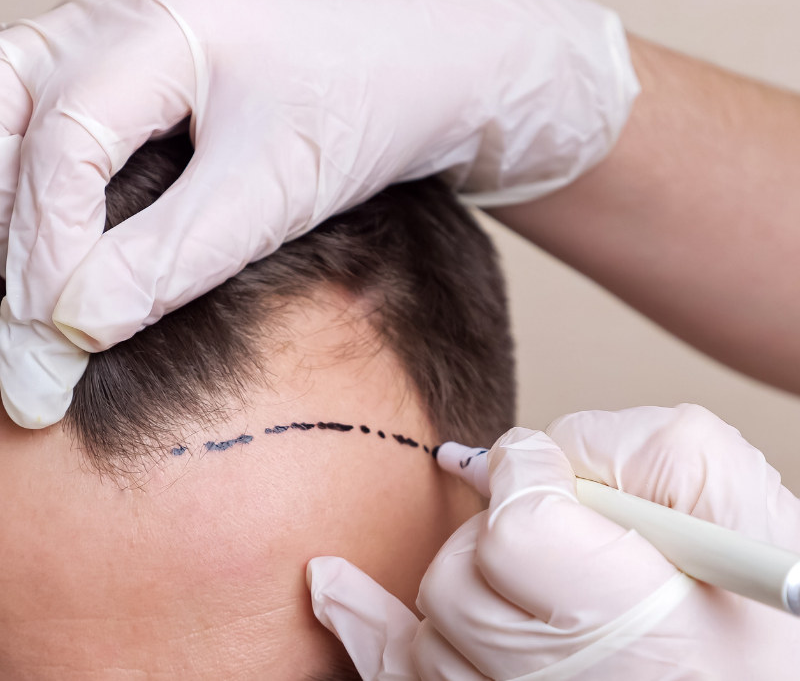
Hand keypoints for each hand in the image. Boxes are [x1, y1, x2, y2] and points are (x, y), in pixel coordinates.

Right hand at [0, 0, 636, 427]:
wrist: (423, 71)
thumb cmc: (366, 109)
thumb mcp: (275, 189)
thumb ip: (175, 254)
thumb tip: (76, 326)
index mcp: (157, 29)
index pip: (62, 148)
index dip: (46, 251)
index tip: (54, 341)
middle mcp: (120, 22)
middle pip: (5, 119)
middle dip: (5, 230)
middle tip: (14, 331)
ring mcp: (123, 43)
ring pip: (16, 119)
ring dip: (10, 211)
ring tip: (26, 303)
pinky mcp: (139, 78)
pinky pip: (58, 129)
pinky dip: (43, 196)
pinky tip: (60, 258)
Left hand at [307, 404, 799, 679]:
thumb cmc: (763, 617)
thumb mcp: (741, 508)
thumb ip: (647, 450)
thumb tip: (545, 452)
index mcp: (637, 633)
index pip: (518, 529)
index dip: (528, 476)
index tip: (548, 471)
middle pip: (458, 579)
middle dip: (496, 530)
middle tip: (552, 528)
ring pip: (429, 624)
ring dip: (464, 578)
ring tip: (519, 572)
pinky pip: (396, 676)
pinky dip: (361, 625)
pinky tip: (331, 587)